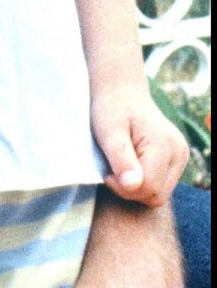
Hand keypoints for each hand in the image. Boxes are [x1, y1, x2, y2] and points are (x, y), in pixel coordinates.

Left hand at [91, 83, 190, 205]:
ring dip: (138, 187)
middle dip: (131, 190)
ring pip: (160, 194)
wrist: (122, 92)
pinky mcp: (177, 159)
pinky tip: (131, 166)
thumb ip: (121, 159)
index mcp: (164, 145)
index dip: (122, 187)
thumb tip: (133, 186)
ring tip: (122, 165)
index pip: (148, 188)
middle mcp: (179, 152)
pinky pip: (161, 186)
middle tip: (113, 170)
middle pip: (156, 196)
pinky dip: (145, 182)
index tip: (107, 172)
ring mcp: (181, 156)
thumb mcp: (109, 132)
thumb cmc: (112, 109)